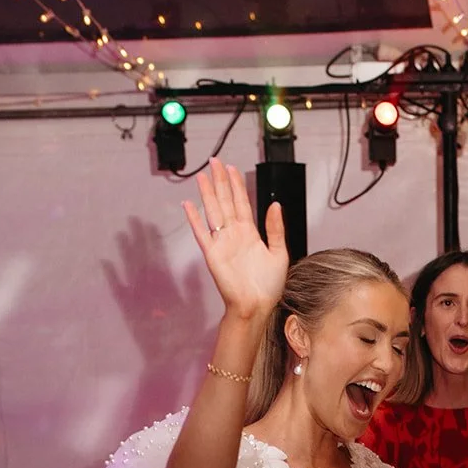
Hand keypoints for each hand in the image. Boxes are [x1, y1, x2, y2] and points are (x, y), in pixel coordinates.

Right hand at [182, 158, 288, 319]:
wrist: (256, 306)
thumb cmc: (268, 286)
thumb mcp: (279, 253)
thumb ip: (276, 229)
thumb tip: (275, 205)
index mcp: (250, 233)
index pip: (241, 202)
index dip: (236, 185)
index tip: (232, 168)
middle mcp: (235, 235)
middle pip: (225, 201)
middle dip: (220, 181)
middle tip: (215, 161)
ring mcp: (222, 243)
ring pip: (213, 211)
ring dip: (207, 194)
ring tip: (202, 176)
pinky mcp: (213, 254)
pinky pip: (201, 233)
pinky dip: (194, 219)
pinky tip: (189, 205)